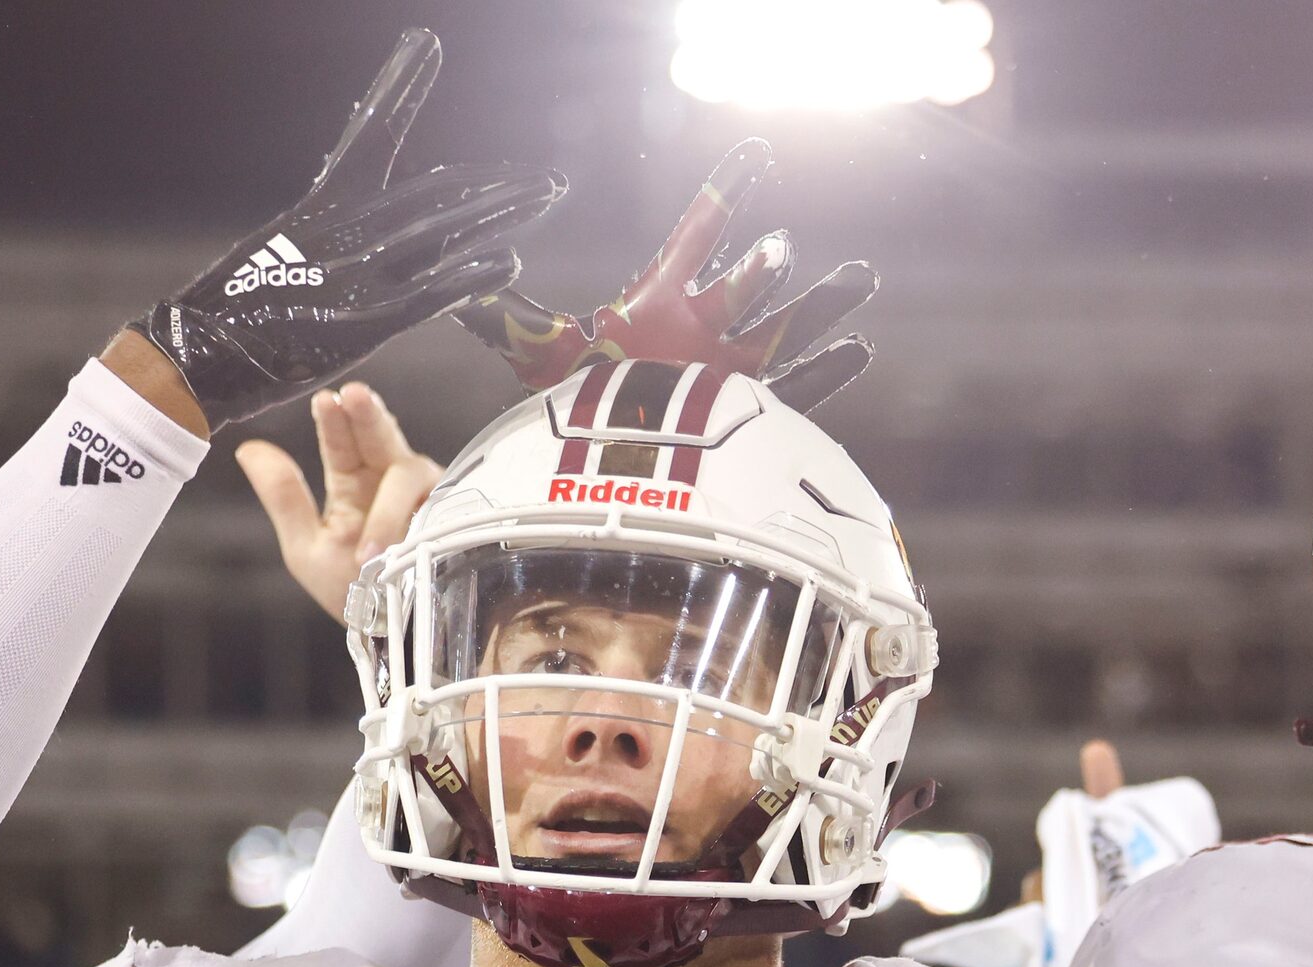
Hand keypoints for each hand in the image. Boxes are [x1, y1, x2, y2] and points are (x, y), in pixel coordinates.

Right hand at [129, 29, 564, 431]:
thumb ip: (334, 240)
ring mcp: (361, 271)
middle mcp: (349, 228)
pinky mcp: (369, 318)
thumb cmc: (239, 313)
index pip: (371, 129)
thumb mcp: (288, 256)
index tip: (425, 46)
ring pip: (446, 232)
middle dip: (496, 184)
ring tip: (545, 196)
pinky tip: (508, 262)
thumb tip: (365, 231)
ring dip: (501, 213)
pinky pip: (433, 291)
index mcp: (325, 205)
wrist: (203, 355)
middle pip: (437, 191)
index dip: (399, 86)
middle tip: (544, 180)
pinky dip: (472, 276)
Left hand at [235, 382, 437, 625]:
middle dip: (369, 417)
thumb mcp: (306, 547)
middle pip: (381, 437)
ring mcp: (426, 497)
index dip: (335, 422)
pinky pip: (441, 509)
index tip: (326, 401)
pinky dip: (421, 528)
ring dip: (389, 506)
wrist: (392, 632)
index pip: (342, 442)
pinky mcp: (454, 517)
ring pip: (410, 476)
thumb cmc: (350, 592)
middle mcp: (390, 481)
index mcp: (353, 482)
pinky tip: (406, 542)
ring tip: (367, 547)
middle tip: (355, 397)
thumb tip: (247, 448)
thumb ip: (283, 499)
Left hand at [455, 138, 875, 410]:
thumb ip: (505, 313)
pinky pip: (795, 392)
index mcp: (659, 302)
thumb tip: (454, 282)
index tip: (757, 155)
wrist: (592, 465)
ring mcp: (729, 372)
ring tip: (858, 279)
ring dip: (820, 305)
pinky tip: (857, 349)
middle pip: (743, 286)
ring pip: (784, 331)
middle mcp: (702, 330)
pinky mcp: (742, 415)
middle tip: (781, 244)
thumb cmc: (567, 402)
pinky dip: (827, 373)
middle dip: (763, 265)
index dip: (724, 197)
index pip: (696, 236)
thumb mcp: (535, 348)